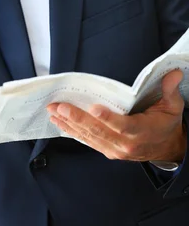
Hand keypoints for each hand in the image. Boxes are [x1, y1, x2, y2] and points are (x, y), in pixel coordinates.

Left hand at [47, 70, 185, 162]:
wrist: (167, 147)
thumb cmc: (167, 124)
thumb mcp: (173, 106)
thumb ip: (170, 90)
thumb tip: (173, 74)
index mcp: (142, 132)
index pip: (123, 126)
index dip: (108, 118)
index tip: (93, 108)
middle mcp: (126, 144)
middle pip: (99, 131)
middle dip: (77, 118)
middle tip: (60, 106)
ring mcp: (115, 150)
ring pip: (90, 137)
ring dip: (69, 124)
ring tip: (53, 112)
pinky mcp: (108, 151)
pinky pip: (88, 141)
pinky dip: (73, 132)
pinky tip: (60, 123)